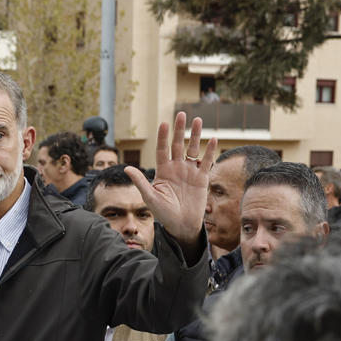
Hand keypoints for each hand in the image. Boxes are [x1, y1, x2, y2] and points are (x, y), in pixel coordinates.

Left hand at [126, 112, 217, 248]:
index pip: (162, 150)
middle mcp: (176, 168)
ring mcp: (189, 172)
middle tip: (181, 114)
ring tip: (197, 120)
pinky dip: (210, 151)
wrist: (182, 226)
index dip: (163, 137)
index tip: (164, 123)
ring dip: (195, 136)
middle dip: (179, 130)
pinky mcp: (202, 179)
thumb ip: (140, 182)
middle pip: (177, 145)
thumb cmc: (164, 214)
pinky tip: (213, 139)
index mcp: (163, 171)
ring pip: (192, 149)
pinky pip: (206, 162)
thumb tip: (126, 169)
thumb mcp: (150, 198)